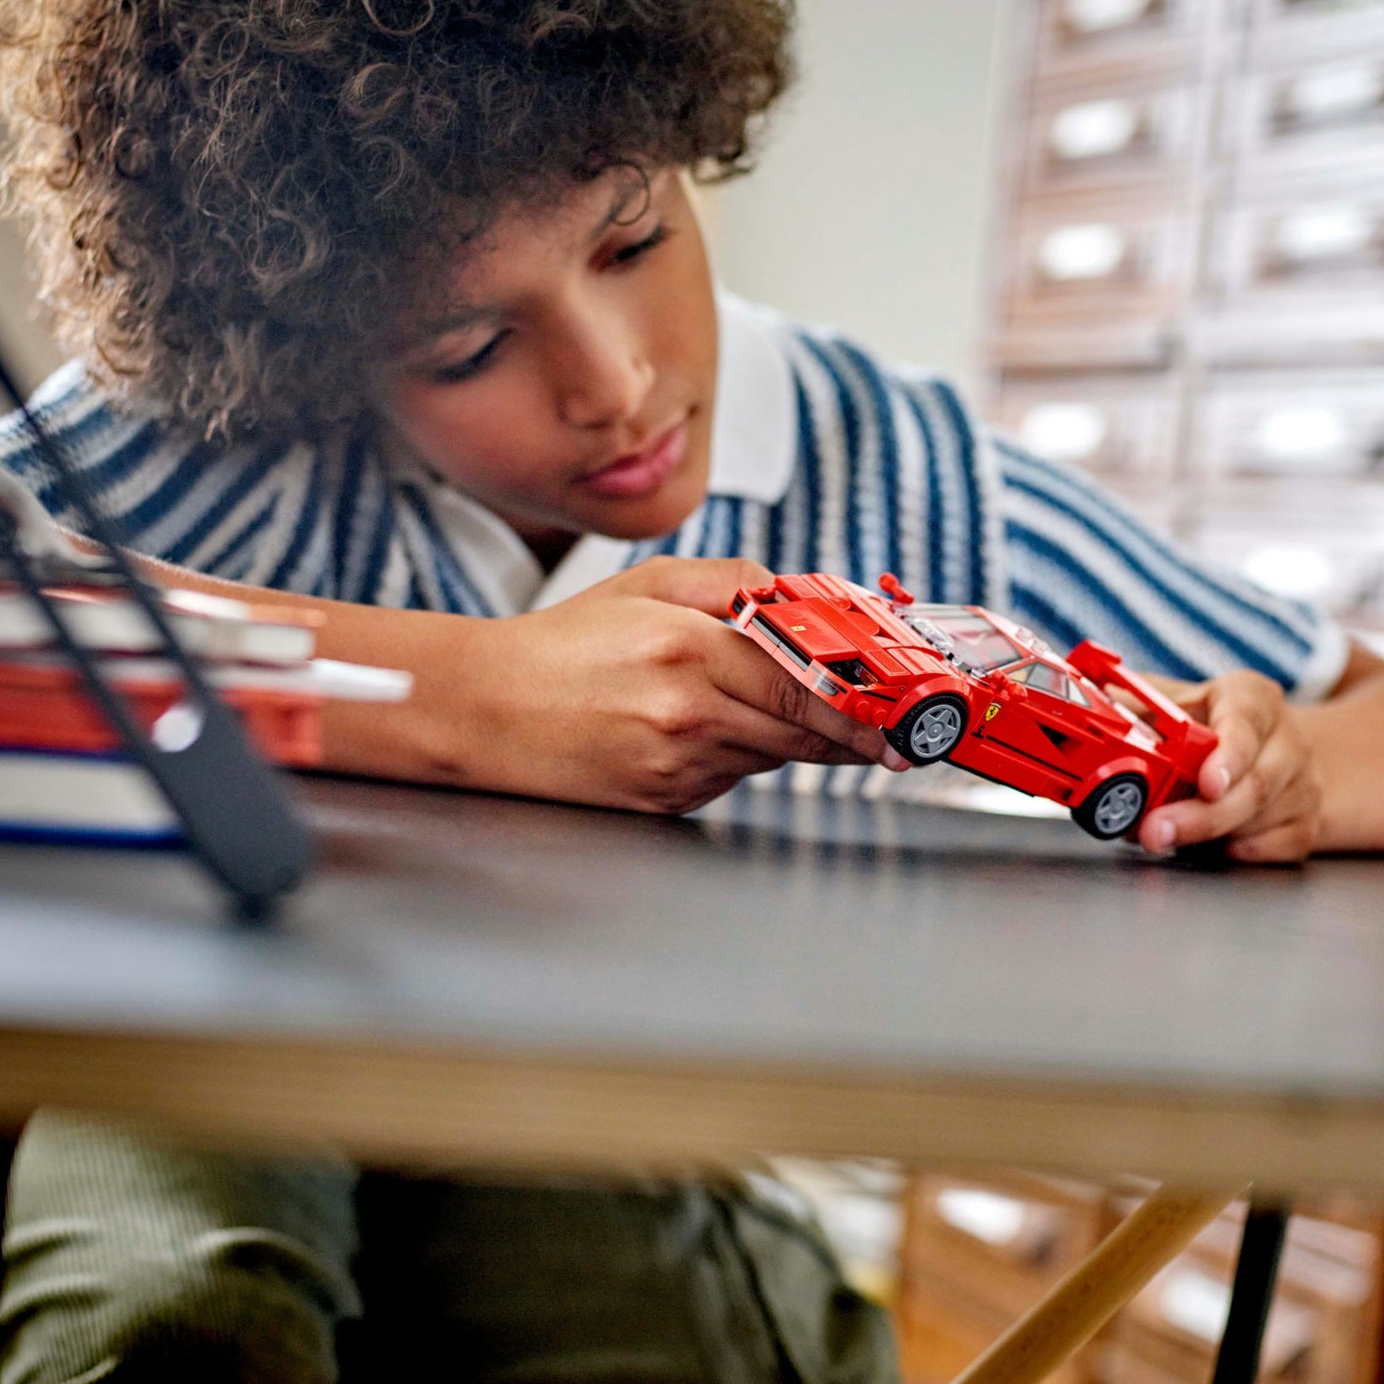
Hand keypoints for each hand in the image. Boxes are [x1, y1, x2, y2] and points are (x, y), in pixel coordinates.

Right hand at [443, 556, 903, 815]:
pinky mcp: (663, 801)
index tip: (901, 716)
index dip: (864, 704)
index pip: (806, 684)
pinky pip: (728, 779)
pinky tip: (690, 732)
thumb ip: (733, 582)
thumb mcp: (647, 585)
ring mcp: (676, 765)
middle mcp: (688, 712)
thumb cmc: (561, 646)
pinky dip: (732, 756)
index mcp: (689, 649)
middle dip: (848, 732)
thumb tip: (798, 595)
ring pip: (769, 758)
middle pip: (802, 732)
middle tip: (886, 733)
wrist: (482, 710)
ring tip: (738, 707)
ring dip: (782, 738)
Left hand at [1135, 670, 1321, 863]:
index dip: (1228, 756)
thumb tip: (1091, 706)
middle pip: (1254, 785)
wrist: (1271, 747)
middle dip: (1201, 816)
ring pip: (1261, 821)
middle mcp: (1286, 739)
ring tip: (1162, 837)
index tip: (1206, 784)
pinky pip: (1277, 848)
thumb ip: (1138, 706)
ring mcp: (1302, 784)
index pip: (1246, 723)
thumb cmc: (1215, 723)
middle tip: (1154, 832)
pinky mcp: (1306, 822)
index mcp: (1253, 699)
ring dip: (1208, 837)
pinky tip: (1212, 847)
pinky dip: (1240, 852)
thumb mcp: (1180, 701)